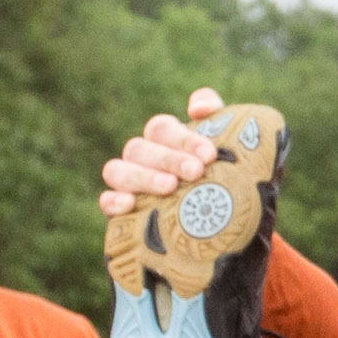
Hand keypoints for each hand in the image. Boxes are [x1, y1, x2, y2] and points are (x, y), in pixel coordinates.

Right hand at [102, 88, 228, 225]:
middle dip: (169, 159)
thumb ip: (218, 119)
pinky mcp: (121, 212)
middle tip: (196, 172)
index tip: (209, 155)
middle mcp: (142, 158)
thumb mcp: (232, 151)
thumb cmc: (229, 183)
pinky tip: (130, 204)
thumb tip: (197, 108)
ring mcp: (128, 184)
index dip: (183, 138)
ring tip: (170, 187)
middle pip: (139, 148)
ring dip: (143, 177)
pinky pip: (106, 202)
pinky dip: (113, 201)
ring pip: (117, 171)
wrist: (231, 229)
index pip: (162, 128)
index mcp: (164, 140)